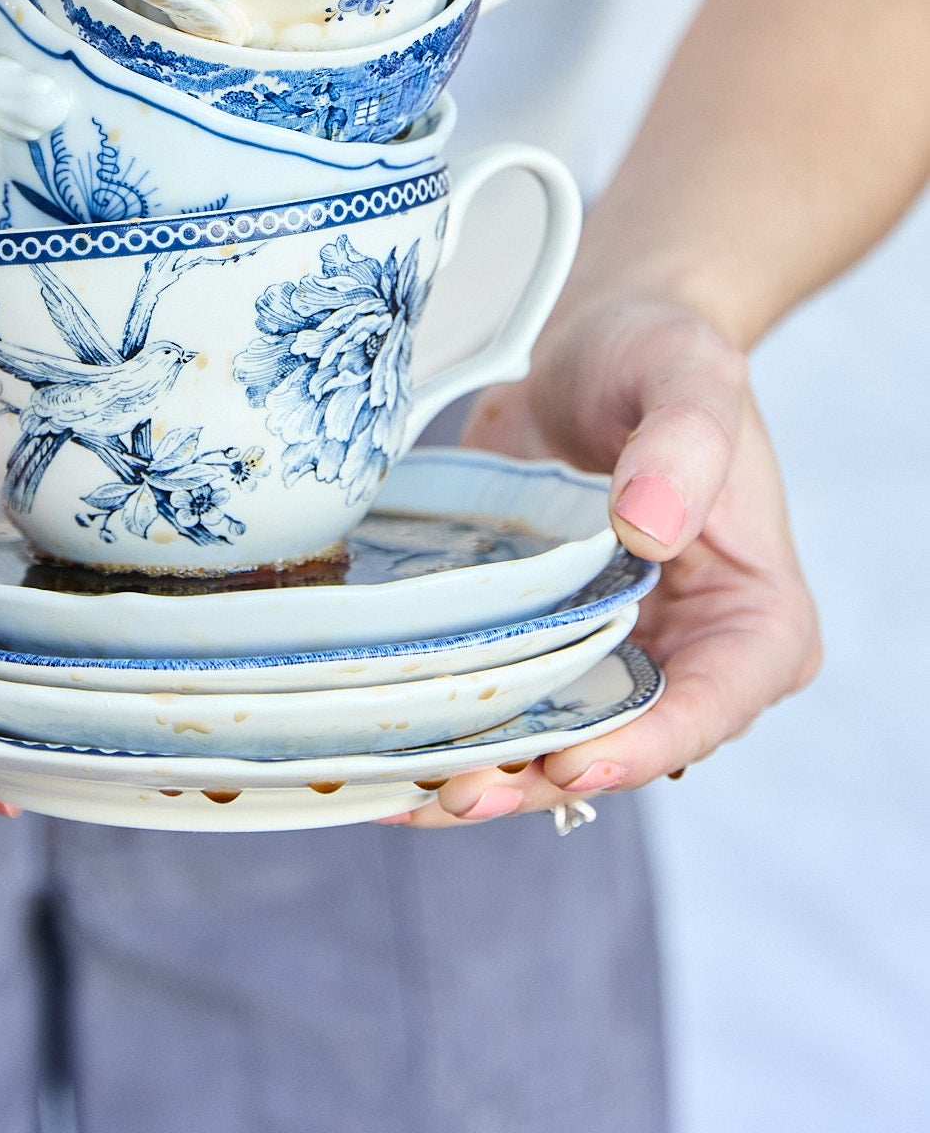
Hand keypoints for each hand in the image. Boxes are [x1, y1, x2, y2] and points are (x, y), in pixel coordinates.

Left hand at [392, 293, 820, 827]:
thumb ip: (685, 444)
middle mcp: (687, 660)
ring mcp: (606, 660)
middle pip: (620, 746)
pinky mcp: (537, 644)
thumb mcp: (689, 375)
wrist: (592, 338)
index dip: (642, 745)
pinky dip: (444, 729)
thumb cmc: (658, 352)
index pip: (711, 706)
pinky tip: (377, 746)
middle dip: (538, 778)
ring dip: (480, 772)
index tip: (570, 760)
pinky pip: (497, 703)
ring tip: (399, 792)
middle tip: (455, 793)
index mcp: (755, 622)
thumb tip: (650, 528)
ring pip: (549, 743)